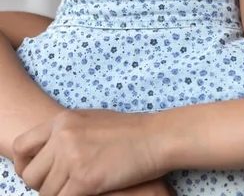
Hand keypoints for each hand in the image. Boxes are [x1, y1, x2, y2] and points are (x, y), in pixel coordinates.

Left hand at [13, 109, 169, 195]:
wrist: (158, 137)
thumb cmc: (132, 130)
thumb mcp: (93, 120)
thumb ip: (68, 133)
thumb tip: (51, 153)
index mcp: (62, 121)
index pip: (21, 147)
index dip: (24, 164)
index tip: (38, 172)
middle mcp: (62, 137)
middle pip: (31, 174)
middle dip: (44, 184)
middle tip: (65, 184)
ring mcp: (72, 158)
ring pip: (46, 193)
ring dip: (61, 194)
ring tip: (82, 187)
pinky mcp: (85, 179)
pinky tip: (91, 191)